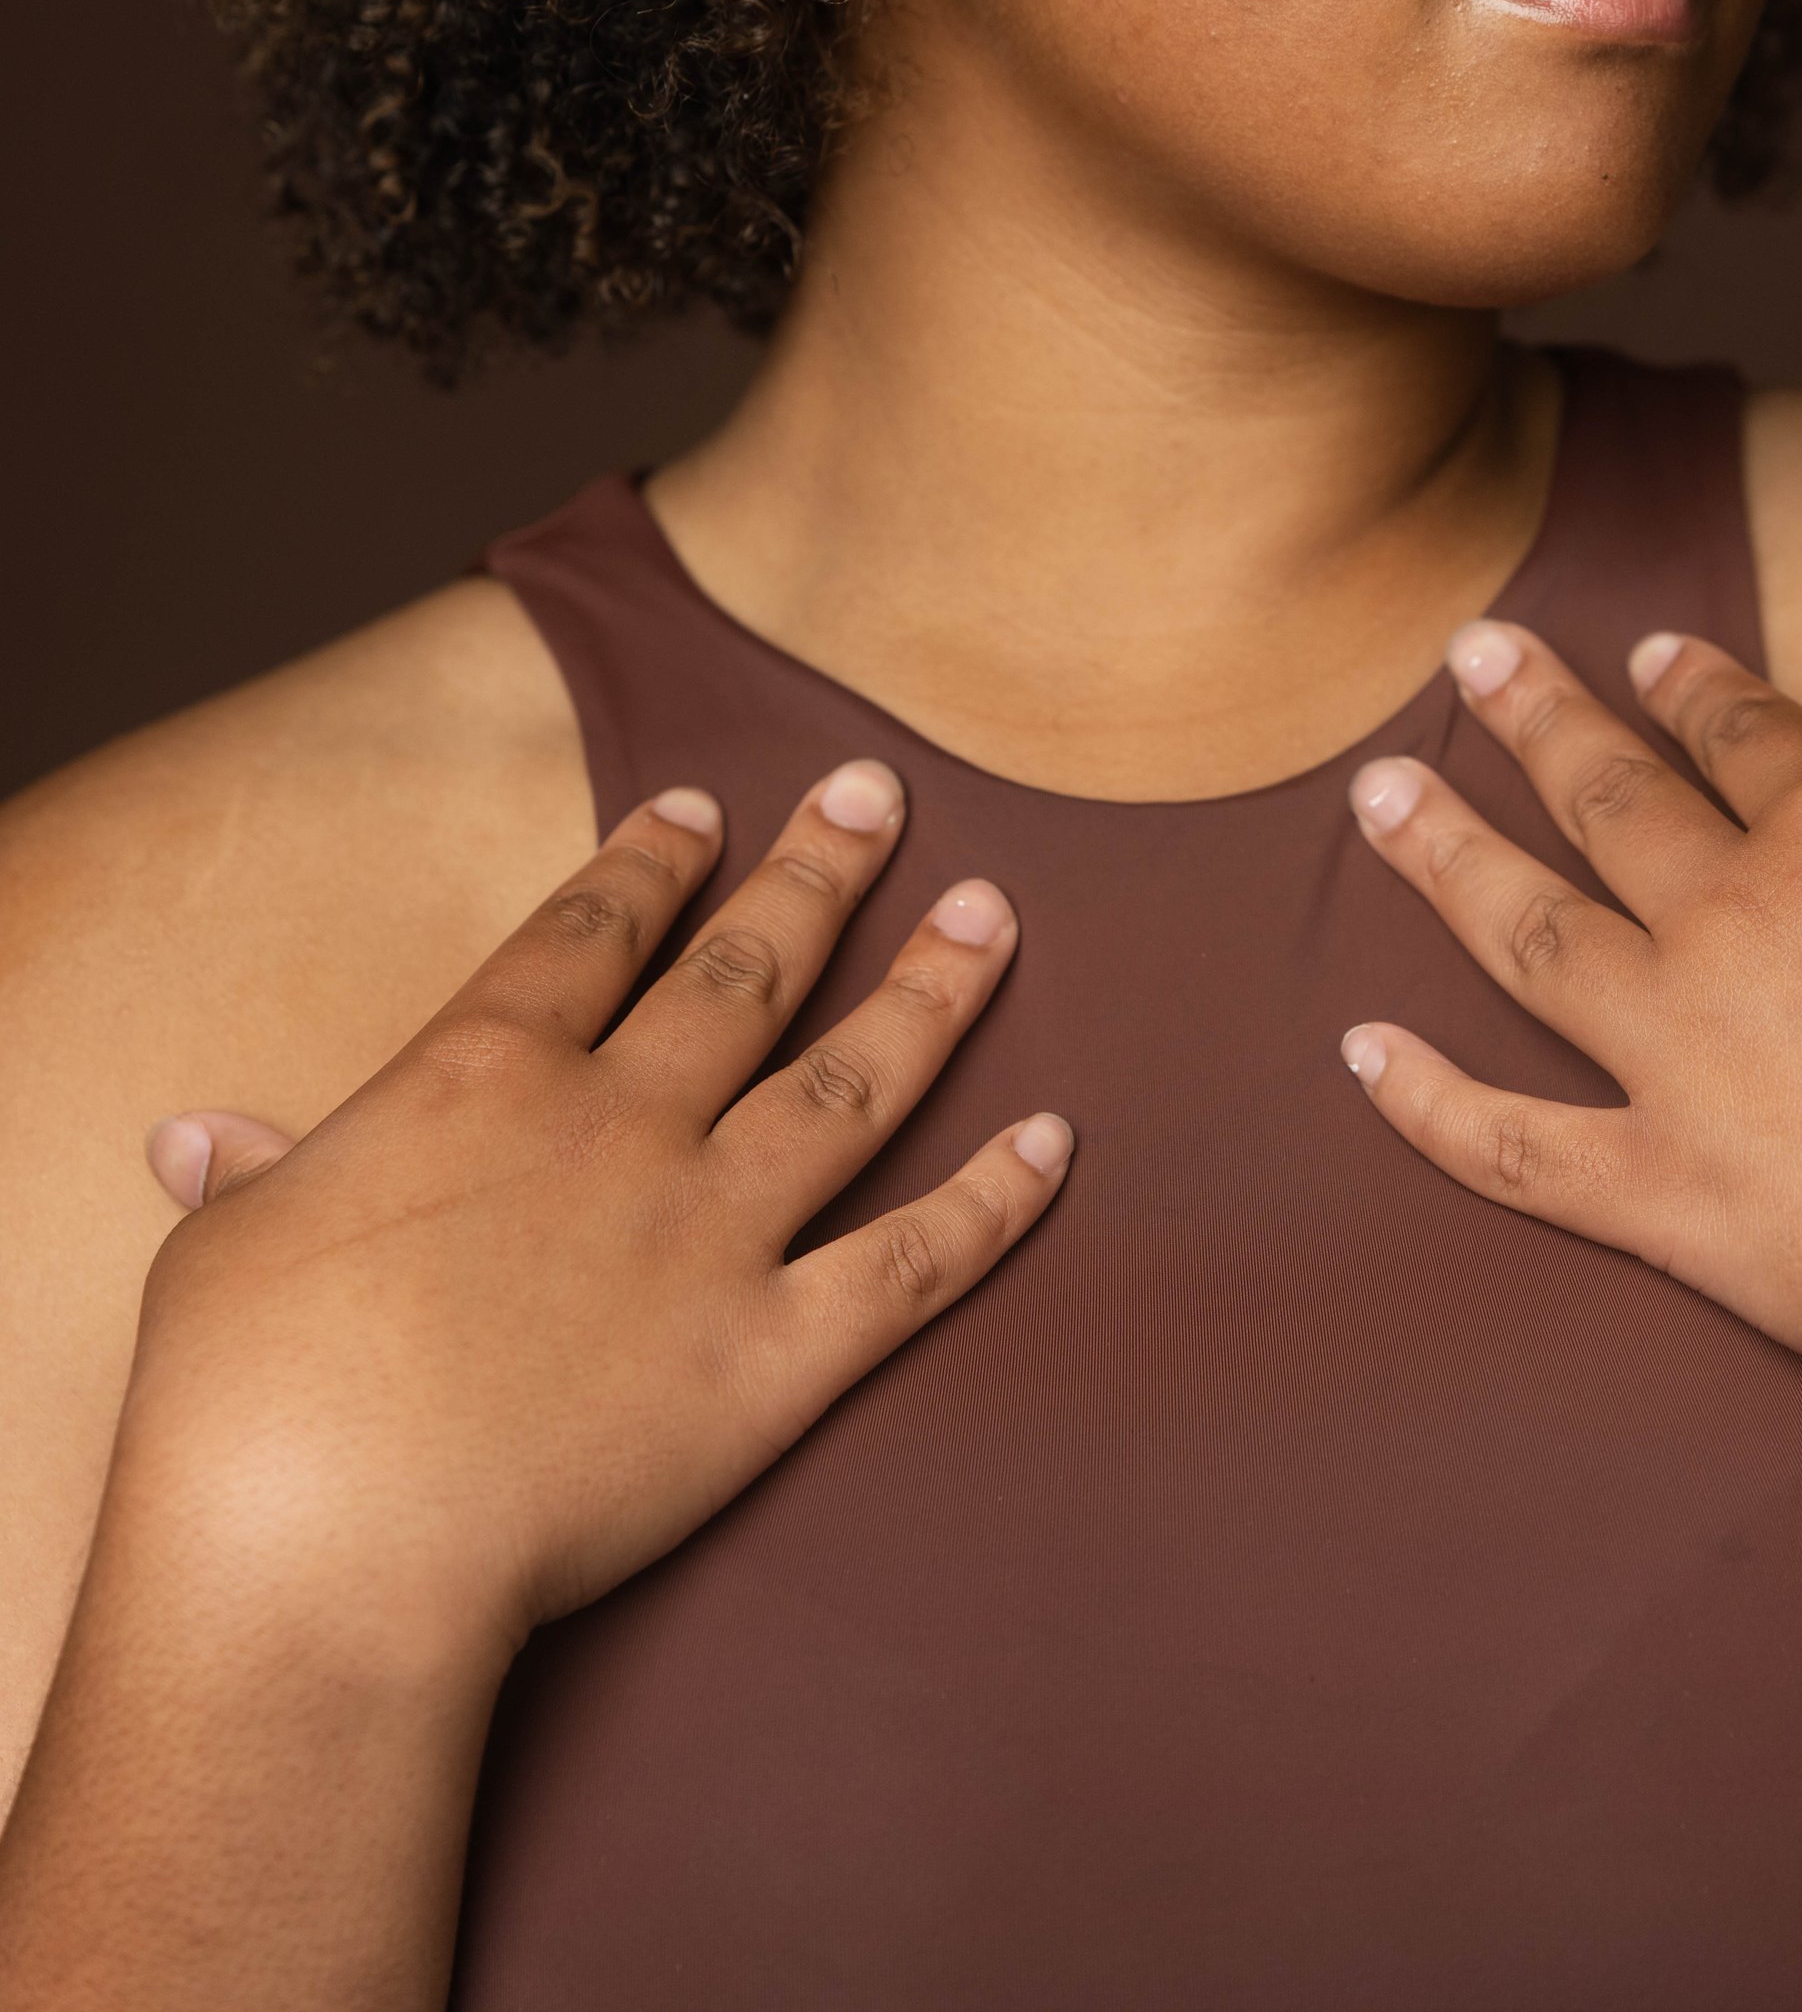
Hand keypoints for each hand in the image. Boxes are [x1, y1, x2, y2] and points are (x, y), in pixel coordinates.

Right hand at [119, 766, 1069, 1671]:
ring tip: (995, 912)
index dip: (654, 860)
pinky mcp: (772, 1360)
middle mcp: (620, 1125)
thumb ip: (252, 1175)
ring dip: (932, 994)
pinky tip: (1057, 1144)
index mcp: (484, 1073)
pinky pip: (911, 1265)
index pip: (589, 931)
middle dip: (819, 873)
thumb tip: (200, 1135)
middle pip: (744, 969)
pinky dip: (995, 1206)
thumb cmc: (248, 1405)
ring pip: (851, 1082)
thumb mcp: (229, 1250)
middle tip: (879, 792)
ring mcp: (710, 1235)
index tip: (705, 807)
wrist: (327, 1552)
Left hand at [1340, 623, 1801, 1443]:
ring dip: (1441, 853)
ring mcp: (1686, 1053)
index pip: (1745, 731)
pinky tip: (1357, 1052)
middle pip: (1606, 792)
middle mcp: (1742, 918)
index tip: (1643, 651)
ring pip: (1526, 928)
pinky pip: (1511, 1140)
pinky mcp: (1665, 1192)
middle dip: (1531, 713)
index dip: (1688, 685)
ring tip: (1373, 794)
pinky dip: (1424, 1100)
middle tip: (1468, 651)